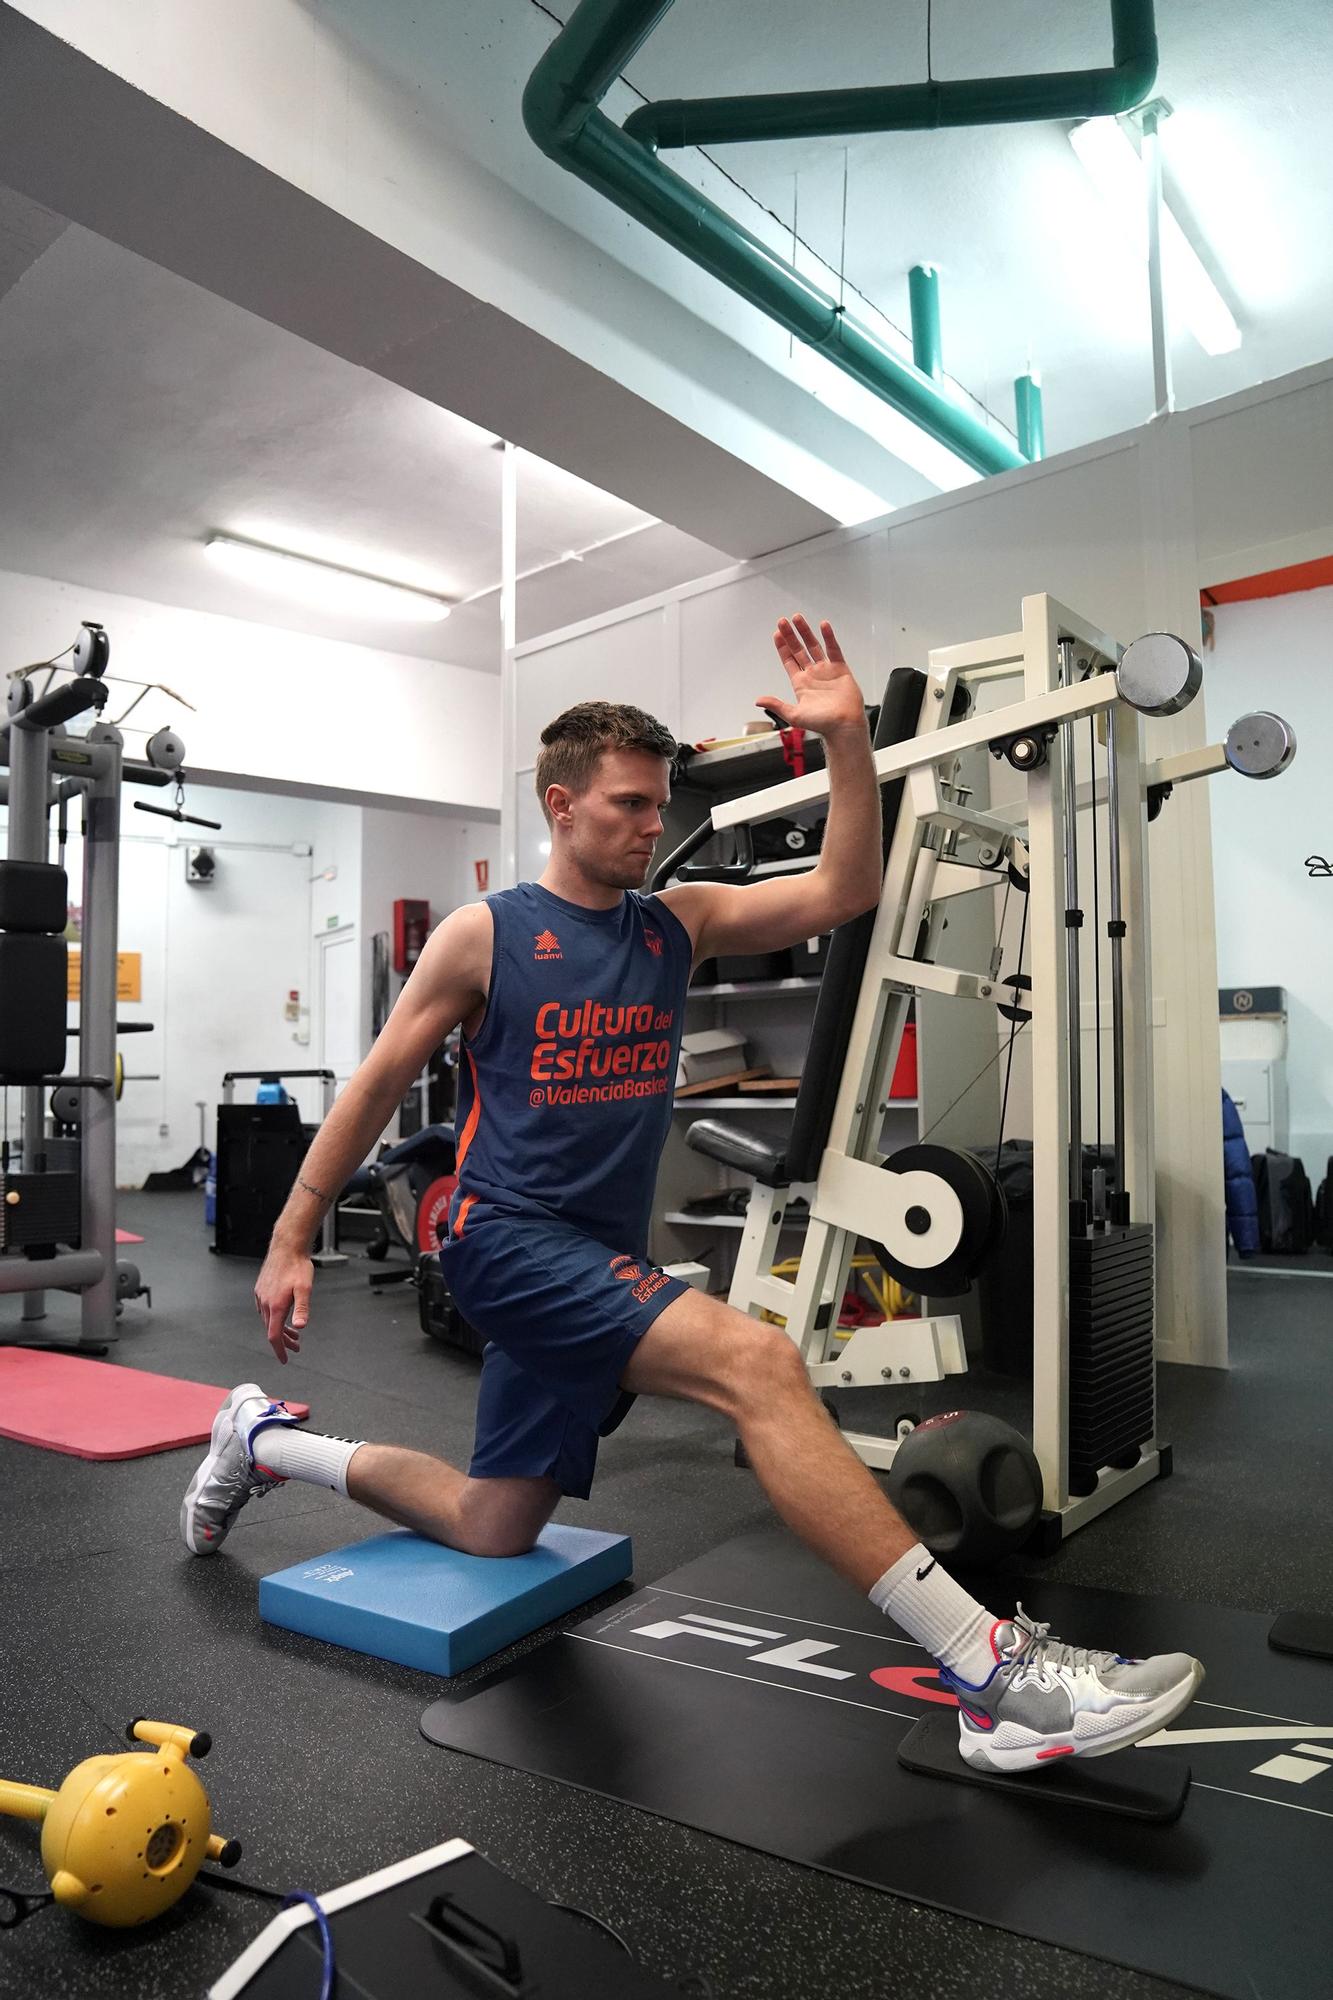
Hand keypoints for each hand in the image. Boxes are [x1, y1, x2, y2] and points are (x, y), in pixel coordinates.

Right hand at [255, 1242, 312, 1366]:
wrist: (287, 1246)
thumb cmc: (297, 1266)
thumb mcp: (305, 1288)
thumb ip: (302, 1308)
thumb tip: (300, 1327)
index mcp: (275, 1306)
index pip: (274, 1336)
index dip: (279, 1350)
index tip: (284, 1359)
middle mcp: (265, 1302)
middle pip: (272, 1330)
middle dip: (284, 1341)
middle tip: (296, 1347)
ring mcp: (261, 1296)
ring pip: (268, 1320)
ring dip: (280, 1329)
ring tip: (293, 1334)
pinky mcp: (261, 1289)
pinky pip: (265, 1310)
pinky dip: (275, 1318)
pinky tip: (283, 1316)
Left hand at [762, 615, 866, 738]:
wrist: (844, 726)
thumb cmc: (822, 724)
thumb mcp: (793, 715)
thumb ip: (776, 704)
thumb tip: (758, 700)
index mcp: (800, 684)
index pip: (789, 660)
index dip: (782, 646)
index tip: (777, 634)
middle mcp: (812, 675)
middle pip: (798, 650)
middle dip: (790, 635)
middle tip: (783, 622)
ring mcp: (826, 671)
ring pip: (814, 646)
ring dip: (806, 632)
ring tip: (798, 618)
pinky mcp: (840, 669)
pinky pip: (834, 650)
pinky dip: (829, 637)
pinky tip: (824, 626)